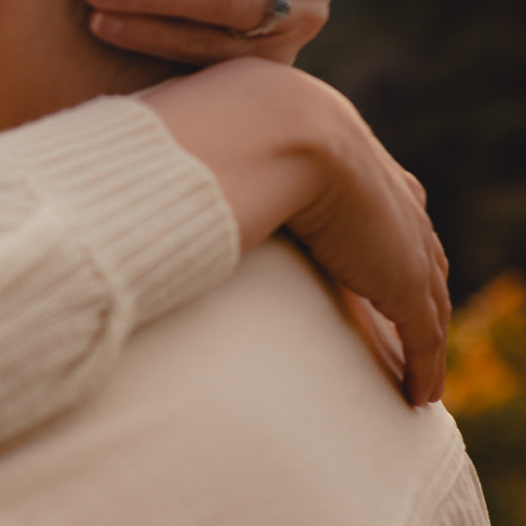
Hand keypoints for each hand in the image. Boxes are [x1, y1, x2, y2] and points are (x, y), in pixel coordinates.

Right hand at [143, 59, 448, 406]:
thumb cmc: (194, 128)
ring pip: (423, 289)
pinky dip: (426, 362)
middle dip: (410, 277)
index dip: (368, 222)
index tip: (362, 250)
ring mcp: (393, 228)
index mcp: (325, 136)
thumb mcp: (184, 134)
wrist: (254, 132)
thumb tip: (98, 154)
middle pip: (407, 238)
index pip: (365, 188)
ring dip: (423, 331)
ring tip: (417, 372)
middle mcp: (373, 179)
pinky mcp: (399, 272)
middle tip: (407, 313)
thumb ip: (163, 151)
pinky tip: (419, 396)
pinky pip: (423, 328)